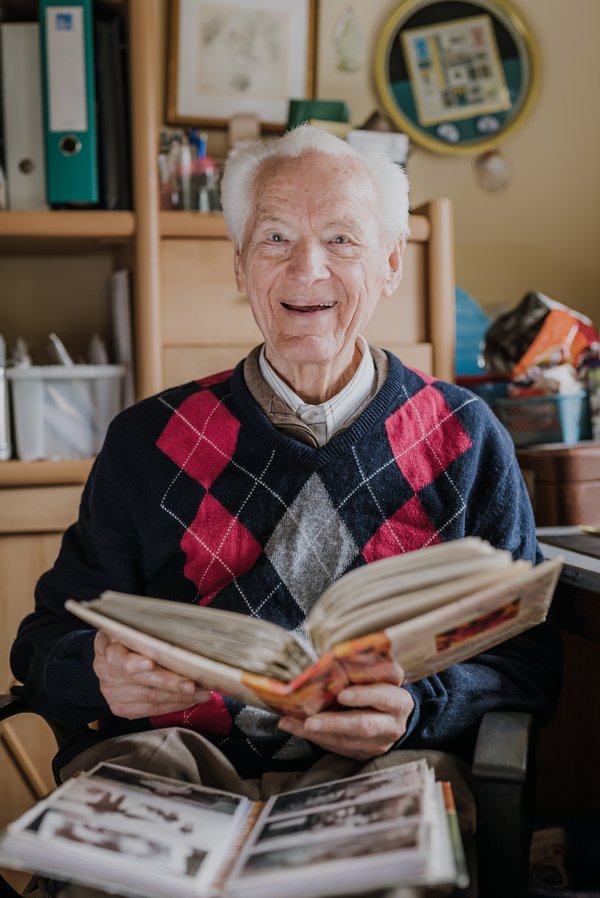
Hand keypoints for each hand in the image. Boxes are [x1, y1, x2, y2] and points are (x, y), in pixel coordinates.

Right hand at [93, 630, 210, 718]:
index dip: (133, 662)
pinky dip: (174, 705)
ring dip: (179, 696)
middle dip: (169, 683)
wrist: (111, 658)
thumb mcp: (134, 627)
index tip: (149, 663)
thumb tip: (184, 634)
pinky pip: (151, 710)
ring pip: (149, 698)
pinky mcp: (121, 708)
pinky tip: (190, 700)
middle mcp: (106, 670)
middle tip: (192, 684)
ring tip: (202, 692)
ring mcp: (112, 692)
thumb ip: (150, 632)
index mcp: (107, 645)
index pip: (117, 656)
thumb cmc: (130, 637)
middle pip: (140, 680)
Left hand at [278, 681, 414, 760]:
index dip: (364, 695)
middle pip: (363, 725)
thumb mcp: (380, 678)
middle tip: (311, 721)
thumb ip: (362, 672)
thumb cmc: (381, 689)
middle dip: (334, 723)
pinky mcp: (366, 753)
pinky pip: (339, 747)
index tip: (342, 694)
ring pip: (347, 741)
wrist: (394, 718)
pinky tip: (298, 728)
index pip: (384, 696)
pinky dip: (316, 738)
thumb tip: (328, 661)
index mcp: (398, 700)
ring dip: (319, 733)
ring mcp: (380, 742)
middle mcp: (392, 723)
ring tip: (298, 725)